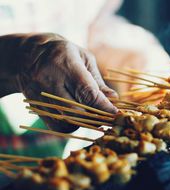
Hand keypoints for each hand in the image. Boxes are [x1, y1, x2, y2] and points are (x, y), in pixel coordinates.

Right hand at [0, 33, 117, 131]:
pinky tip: (78, 117)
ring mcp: (39, 96)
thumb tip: (113, 99)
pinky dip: (72, 125)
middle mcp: (48, 80)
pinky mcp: (35, 107)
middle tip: (107, 117)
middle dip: (96, 117)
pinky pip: (57, 126)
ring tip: (94, 115)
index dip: (103, 106)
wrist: (24, 55)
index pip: (86, 92)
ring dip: (85, 122)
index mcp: (64, 64)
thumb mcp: (83, 59)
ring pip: (67, 121)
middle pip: (76, 111)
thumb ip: (98, 81)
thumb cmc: (62, 54)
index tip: (116, 113)